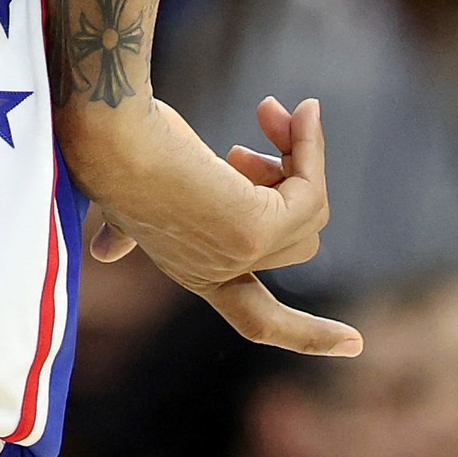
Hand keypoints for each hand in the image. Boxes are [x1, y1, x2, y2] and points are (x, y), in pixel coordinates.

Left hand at [59, 95, 357, 356]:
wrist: (105, 132)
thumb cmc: (110, 156)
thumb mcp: (129, 201)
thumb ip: (123, 231)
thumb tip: (103, 253)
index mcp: (193, 270)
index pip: (256, 320)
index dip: (305, 335)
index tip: (355, 343)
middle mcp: (218, 273)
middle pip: (300, 243)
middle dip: (294, 180)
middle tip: (265, 126)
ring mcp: (238, 256)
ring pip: (310, 213)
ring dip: (302, 155)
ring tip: (270, 113)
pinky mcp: (253, 231)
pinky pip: (311, 192)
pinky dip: (311, 149)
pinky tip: (301, 113)